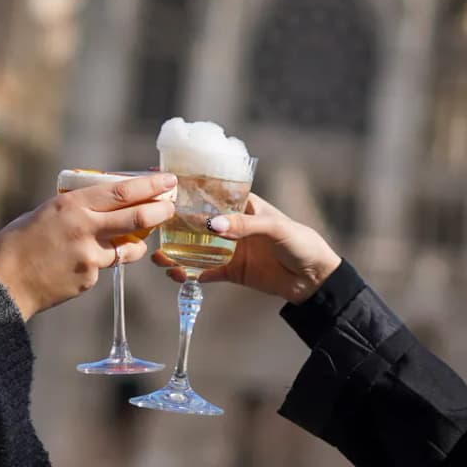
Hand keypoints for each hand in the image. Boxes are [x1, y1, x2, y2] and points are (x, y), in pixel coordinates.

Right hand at [0, 172, 178, 319]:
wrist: (3, 284)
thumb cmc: (17, 242)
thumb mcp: (45, 212)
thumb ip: (75, 209)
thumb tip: (101, 206)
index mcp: (72, 205)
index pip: (122, 192)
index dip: (150, 186)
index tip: (167, 181)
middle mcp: (85, 229)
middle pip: (137, 219)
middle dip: (160, 211)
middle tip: (171, 207)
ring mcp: (90, 258)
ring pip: (126, 249)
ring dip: (133, 245)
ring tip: (128, 242)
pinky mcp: (89, 280)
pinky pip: (103, 268)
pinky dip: (98, 264)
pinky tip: (75, 265)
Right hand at [154, 194, 342, 303]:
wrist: (314, 279)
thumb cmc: (300, 242)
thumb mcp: (275, 228)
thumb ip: (244, 226)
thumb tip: (212, 226)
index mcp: (243, 205)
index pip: (212, 193)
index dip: (190, 190)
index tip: (165, 187)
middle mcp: (233, 225)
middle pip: (197, 223)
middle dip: (174, 225)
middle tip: (152, 227)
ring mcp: (231, 249)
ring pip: (197, 249)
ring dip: (177, 252)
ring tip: (158, 257)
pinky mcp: (233, 271)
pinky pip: (206, 272)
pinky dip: (190, 274)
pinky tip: (176, 274)